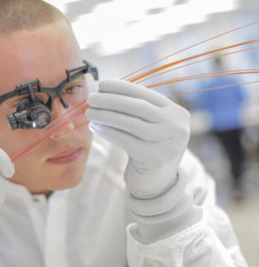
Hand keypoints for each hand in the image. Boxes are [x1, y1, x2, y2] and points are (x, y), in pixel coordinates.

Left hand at [86, 80, 189, 198]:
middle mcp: (177, 126)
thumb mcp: (149, 126)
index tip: (102, 83)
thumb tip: (104, 90)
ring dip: (106, 115)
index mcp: (176, 113)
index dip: (122, 87)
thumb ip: (135, 109)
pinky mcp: (154, 159)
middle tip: (91, 97)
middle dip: (111, 100)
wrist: (157, 183)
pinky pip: (125, 140)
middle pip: (138, 107)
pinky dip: (108, 132)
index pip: (146, 94)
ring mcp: (168, 143)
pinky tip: (95, 127)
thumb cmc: (147, 148)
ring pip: (130, 123)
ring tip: (89, 112)